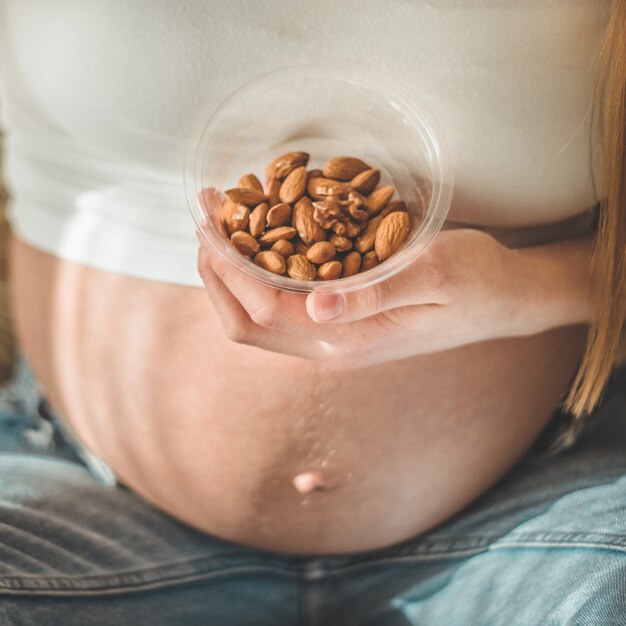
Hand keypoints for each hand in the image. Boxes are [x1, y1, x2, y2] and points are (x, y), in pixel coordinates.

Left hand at [196, 225, 565, 368]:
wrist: (504, 300)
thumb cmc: (476, 281)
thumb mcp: (433, 276)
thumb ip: (373, 295)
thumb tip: (313, 308)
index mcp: (348, 343)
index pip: (262, 309)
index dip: (228, 267)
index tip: (210, 221)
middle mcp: (332, 348)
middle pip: (247, 322)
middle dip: (216, 273)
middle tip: (204, 218)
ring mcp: (335, 339)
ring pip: (258, 317)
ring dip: (231, 275)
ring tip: (220, 225)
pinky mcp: (342, 324)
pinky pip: (280, 307)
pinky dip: (257, 276)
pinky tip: (257, 241)